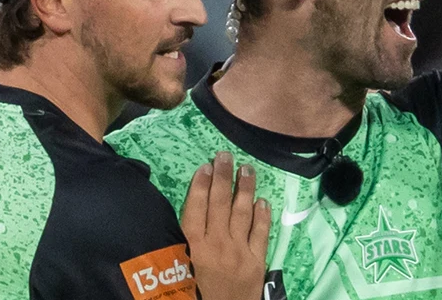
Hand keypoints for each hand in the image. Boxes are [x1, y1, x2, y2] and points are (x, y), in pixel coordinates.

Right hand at [181, 152, 269, 299]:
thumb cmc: (193, 297)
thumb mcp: (178, 271)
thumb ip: (181, 246)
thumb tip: (185, 218)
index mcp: (192, 248)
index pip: (196, 208)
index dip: (201, 185)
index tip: (206, 166)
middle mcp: (216, 245)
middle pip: (219, 204)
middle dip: (223, 177)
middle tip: (225, 155)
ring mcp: (239, 253)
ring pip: (242, 213)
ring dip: (244, 189)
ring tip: (247, 169)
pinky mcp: (257, 263)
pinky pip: (261, 234)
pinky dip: (263, 216)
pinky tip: (263, 200)